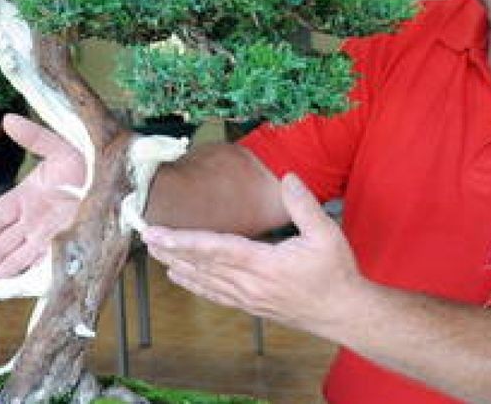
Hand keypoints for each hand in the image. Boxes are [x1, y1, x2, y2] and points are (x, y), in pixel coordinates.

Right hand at [0, 114, 84, 290]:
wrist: (125, 178)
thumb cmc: (93, 160)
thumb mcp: (63, 146)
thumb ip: (36, 138)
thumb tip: (8, 119)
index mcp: (30, 195)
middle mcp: (36, 220)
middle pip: (2, 244)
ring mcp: (50, 237)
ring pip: (16, 259)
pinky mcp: (67, 249)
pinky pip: (40, 267)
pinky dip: (23, 279)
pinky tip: (7, 291)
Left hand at [142, 174, 364, 336]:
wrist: (344, 313)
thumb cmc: (336, 273)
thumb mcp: (327, 234)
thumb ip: (304, 205)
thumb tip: (287, 178)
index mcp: (264, 265)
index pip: (215, 249)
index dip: (184, 240)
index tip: (159, 233)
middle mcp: (250, 284)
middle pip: (202, 265)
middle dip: (172, 250)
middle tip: (146, 237)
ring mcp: (249, 298)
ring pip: (205, 281)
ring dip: (178, 266)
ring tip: (156, 253)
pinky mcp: (252, 306)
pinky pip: (216, 294)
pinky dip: (195, 285)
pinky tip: (181, 277)